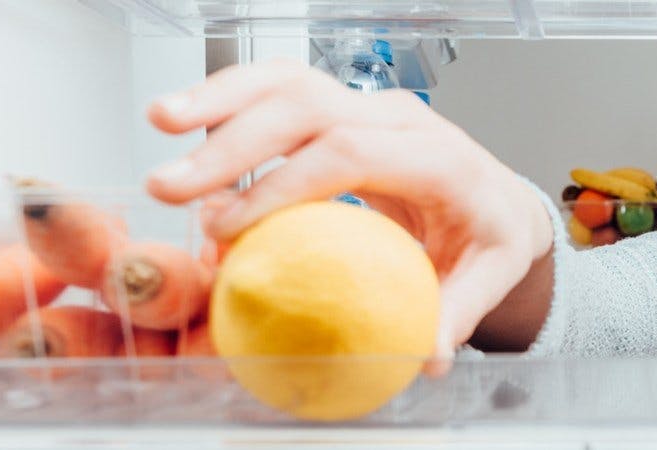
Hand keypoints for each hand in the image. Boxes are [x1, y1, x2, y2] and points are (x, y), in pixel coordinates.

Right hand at [145, 60, 552, 374]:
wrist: (496, 199)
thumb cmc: (487, 237)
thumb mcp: (488, 277)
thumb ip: (457, 312)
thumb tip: (427, 354)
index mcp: (438, 157)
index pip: (352, 153)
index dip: (285, 185)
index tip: (232, 226)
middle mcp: (400, 118)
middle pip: (309, 108)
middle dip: (234, 143)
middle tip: (173, 187)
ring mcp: (367, 105)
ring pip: (288, 82)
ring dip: (219, 99)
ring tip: (160, 121)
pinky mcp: (341, 107)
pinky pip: (280, 89)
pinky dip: (229, 98)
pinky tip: (181, 116)